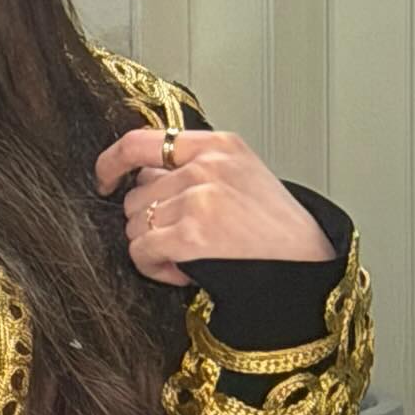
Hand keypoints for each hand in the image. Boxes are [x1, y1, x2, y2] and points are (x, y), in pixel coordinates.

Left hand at [94, 125, 334, 286]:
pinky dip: (155, 268)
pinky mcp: (193, 235)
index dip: (111, 162)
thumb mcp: (243, 175)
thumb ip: (195, 166)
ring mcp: (199, 199)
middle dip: (150, 221)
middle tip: (183, 240)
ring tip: (189, 257)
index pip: (141, 141)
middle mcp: (206, 167)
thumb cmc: (278, 228)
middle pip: (136, 194)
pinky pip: (142, 252)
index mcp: (218, 146)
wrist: (310, 266)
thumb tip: (140, 176)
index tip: (103, 179)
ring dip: (154, 247)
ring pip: (135, 225)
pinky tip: (182, 273)